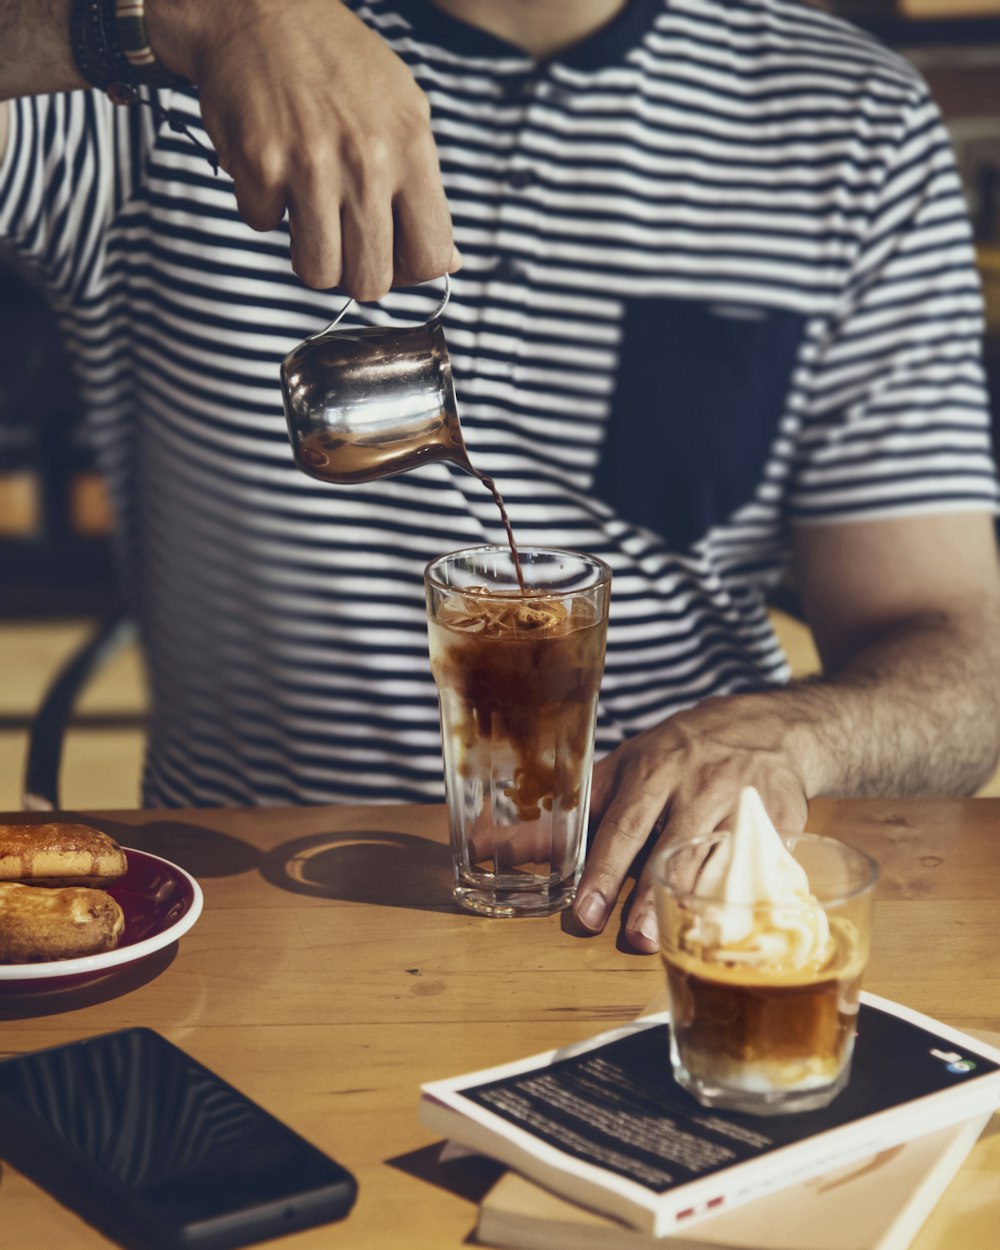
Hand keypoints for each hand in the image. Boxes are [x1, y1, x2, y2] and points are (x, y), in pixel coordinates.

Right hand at [149, 0, 456, 296]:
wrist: (258, 10)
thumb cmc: (338, 65)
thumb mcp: (406, 112)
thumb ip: (427, 191)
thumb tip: (448, 263)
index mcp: (412, 150)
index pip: (431, 258)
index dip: (411, 273)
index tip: (393, 258)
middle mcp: (366, 162)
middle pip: (371, 283)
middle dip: (355, 273)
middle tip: (344, 242)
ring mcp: (310, 166)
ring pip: (317, 273)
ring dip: (309, 253)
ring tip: (308, 213)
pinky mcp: (258, 166)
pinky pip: (262, 228)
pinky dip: (264, 207)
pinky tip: (272, 168)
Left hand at [572, 694, 814, 953]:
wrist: (765, 728)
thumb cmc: (679, 755)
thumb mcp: (626, 767)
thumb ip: (576, 812)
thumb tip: (504, 848)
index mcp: (654, 770)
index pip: (623, 824)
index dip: (605, 871)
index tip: (585, 912)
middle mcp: (698, 785)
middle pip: (670, 848)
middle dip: (648, 896)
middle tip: (631, 939)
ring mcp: (743, 803)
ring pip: (715, 862)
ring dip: (692, 904)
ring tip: (674, 942)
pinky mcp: (782, 822)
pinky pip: (763, 865)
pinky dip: (746, 897)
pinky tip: (730, 926)